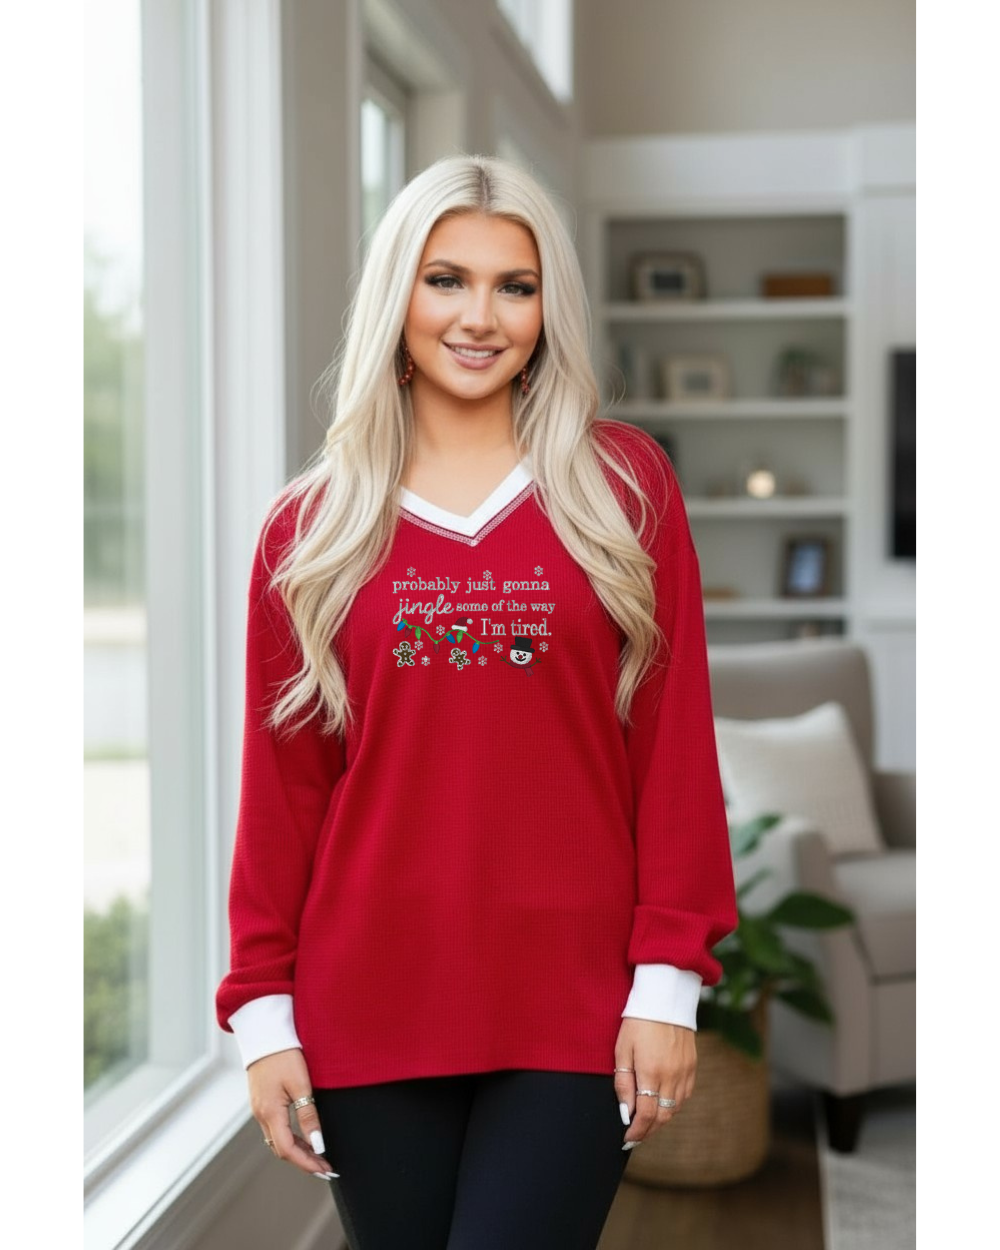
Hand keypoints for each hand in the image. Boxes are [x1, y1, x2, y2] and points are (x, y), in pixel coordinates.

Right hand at [246, 1047, 338, 1179]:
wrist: (264, 1033)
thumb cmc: (284, 1055)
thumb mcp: (301, 1084)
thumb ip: (309, 1115)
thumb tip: (318, 1143)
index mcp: (270, 1112)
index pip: (288, 1150)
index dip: (307, 1163)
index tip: (325, 1170)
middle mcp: (261, 1115)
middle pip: (281, 1149)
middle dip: (304, 1161)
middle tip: (326, 1168)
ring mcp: (259, 1109)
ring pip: (277, 1141)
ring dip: (297, 1151)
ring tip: (319, 1156)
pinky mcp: (261, 1102)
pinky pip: (274, 1129)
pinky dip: (290, 1138)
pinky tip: (303, 1137)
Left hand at [614, 1018, 695, 1147]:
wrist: (665, 999)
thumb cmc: (637, 1022)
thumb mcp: (622, 1049)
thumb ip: (623, 1083)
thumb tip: (625, 1112)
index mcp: (652, 1072)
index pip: (646, 1115)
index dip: (636, 1131)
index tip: (627, 1139)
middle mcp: (672, 1076)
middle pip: (662, 1117)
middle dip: (648, 1130)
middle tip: (634, 1136)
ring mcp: (685, 1072)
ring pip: (674, 1109)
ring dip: (660, 1119)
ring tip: (645, 1121)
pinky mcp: (692, 1067)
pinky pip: (684, 1096)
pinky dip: (672, 1105)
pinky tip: (661, 1103)